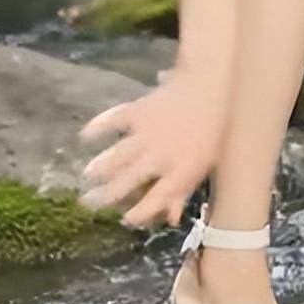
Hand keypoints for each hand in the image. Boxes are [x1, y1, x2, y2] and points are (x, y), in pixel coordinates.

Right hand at [77, 64, 228, 226]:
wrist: (213, 85)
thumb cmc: (217, 125)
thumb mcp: (208, 161)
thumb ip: (186, 190)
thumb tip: (172, 217)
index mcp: (180, 172)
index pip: (154, 200)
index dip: (139, 213)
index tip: (126, 219)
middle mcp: (158, 158)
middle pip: (126, 183)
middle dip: (106, 195)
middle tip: (90, 202)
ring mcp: (146, 135)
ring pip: (116, 157)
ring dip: (100, 167)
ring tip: (87, 175)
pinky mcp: (139, 112)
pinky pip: (113, 121)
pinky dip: (98, 126)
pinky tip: (86, 134)